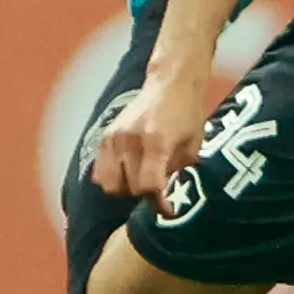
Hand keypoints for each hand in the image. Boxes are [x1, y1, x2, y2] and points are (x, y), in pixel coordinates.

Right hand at [91, 73, 210, 206]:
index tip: (168, 210)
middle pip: (130, 188)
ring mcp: (114, 138)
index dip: (159, 204)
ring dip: (126, 189)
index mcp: (156, 142)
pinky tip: (127, 172)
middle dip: (145, 196)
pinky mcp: (105, 137)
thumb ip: (178, 171)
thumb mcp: (193, 144)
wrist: (170, 83)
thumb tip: (167, 196)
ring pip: (110, 184)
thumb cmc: (187, 113)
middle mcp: (130, 141)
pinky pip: (100, 172)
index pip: (149, 186)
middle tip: (158, 191)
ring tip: (141, 180)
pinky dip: (112, 178)